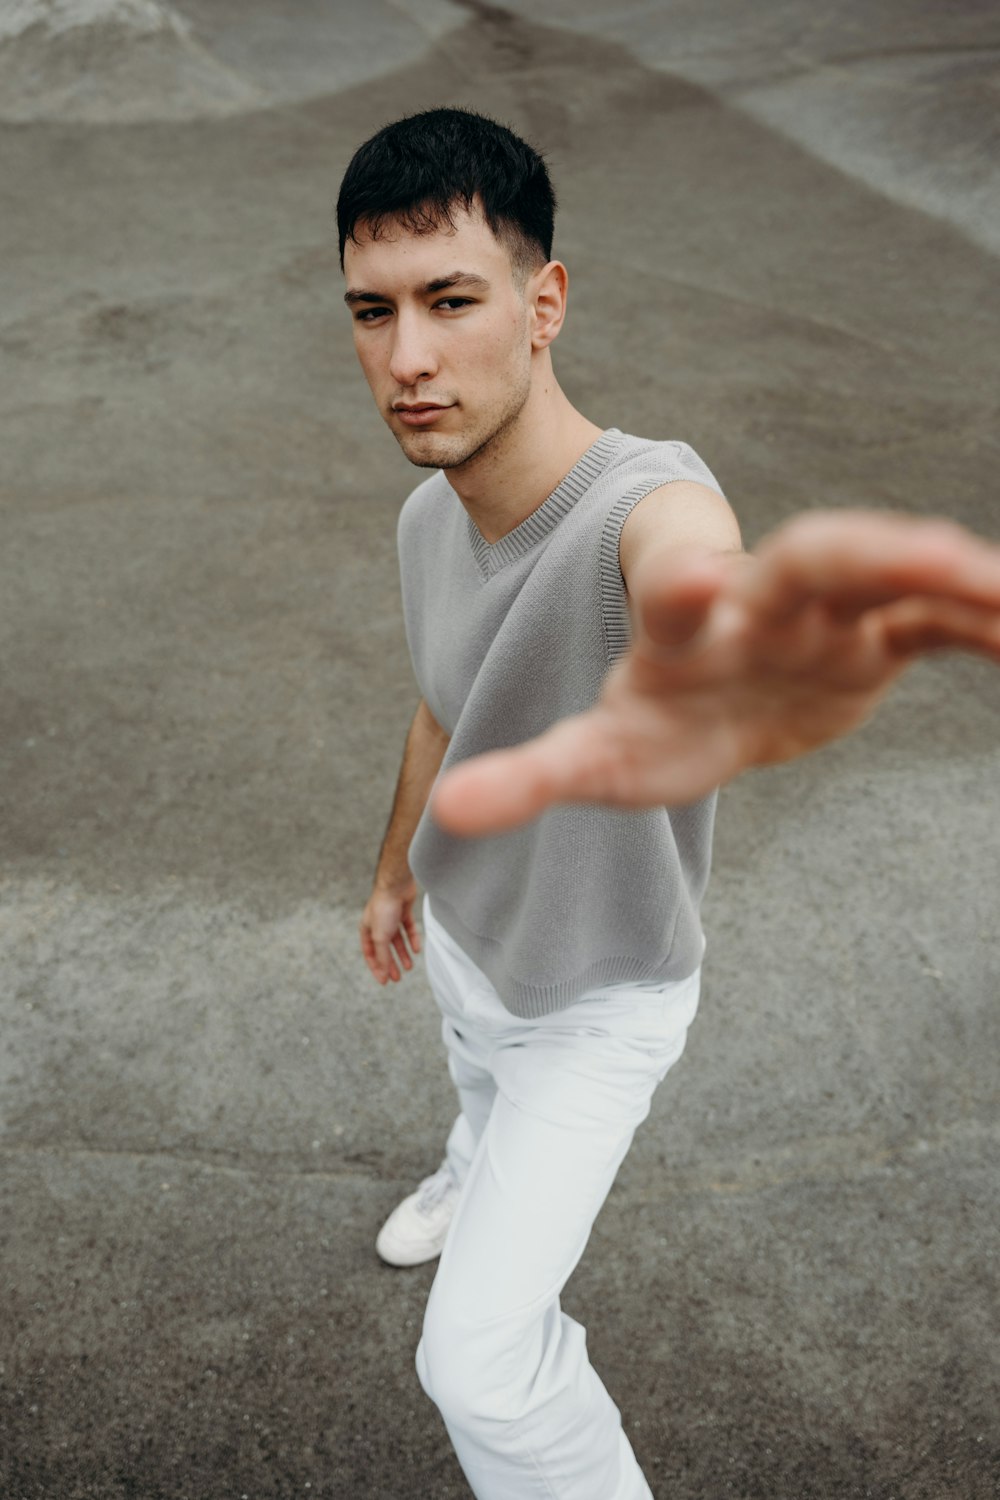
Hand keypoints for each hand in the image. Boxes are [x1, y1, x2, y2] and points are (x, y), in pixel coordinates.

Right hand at [360, 879, 421, 983]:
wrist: (397, 885)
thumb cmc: (383, 908)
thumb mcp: (381, 936)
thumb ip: (383, 956)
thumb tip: (384, 974)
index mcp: (367, 930)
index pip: (370, 954)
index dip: (377, 968)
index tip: (384, 981)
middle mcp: (378, 925)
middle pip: (384, 949)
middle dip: (391, 964)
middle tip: (397, 978)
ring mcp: (391, 919)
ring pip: (397, 941)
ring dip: (403, 954)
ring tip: (409, 967)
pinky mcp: (403, 912)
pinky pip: (408, 930)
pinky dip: (412, 940)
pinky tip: (416, 949)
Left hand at [431, 510, 999, 835]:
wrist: (708, 699)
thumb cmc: (647, 722)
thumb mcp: (594, 757)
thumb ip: (530, 776)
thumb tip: (449, 816)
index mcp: (679, 631)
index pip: (677, 596)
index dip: (688, 587)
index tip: (702, 583)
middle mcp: (758, 604)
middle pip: (812, 559)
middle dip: (869, 552)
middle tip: (939, 559)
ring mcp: (821, 615)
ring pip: (889, 575)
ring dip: (947, 576)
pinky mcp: (873, 638)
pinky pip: (936, 620)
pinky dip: (981, 622)